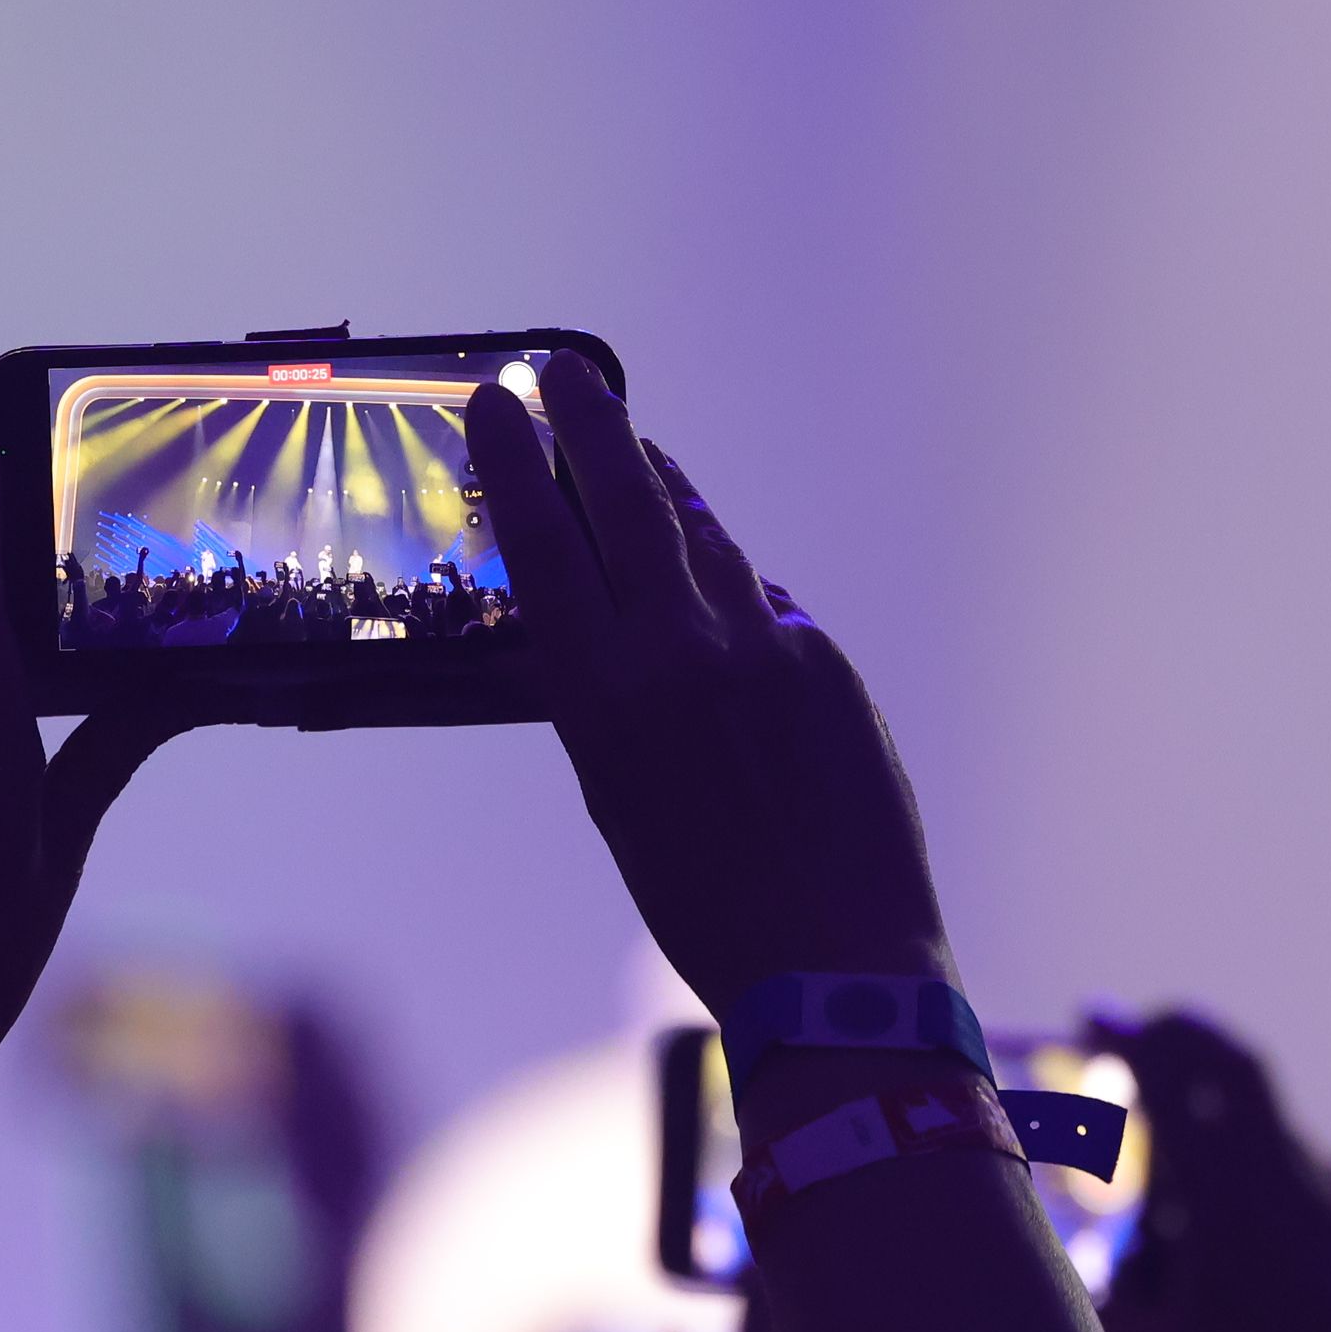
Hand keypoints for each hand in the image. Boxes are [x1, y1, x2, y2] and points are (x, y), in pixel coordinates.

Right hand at [456, 359, 946, 1020]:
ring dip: (665, 487)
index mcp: (606, 698)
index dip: (518, 467)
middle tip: (564, 369)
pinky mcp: (827, 664)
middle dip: (593, 424)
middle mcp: (682, 655)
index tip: (496, 403)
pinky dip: (734, 585)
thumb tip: (635, 612)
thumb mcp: (616, 796)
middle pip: (628, 504)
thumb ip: (613, 694)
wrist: (834, 963)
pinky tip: (719, 578)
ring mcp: (766, 650)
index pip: (547, 548)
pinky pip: (767, 602)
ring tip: (638, 446)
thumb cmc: (704, 907)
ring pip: (705, 538)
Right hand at [1095, 1009, 1330, 1331]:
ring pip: (1282, 1131)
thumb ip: (1098, 1305)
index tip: (1094, 1019)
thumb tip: (1048, 1270)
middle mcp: (1295, 1178)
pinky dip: (1310, 1176)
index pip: (1176, 1080)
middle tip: (1143, 1037)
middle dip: (1185, 1042)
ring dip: (1234, 1127)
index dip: (1131, 1040)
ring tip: (1201, 1175)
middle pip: (1237, 1069)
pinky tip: (1303, 1205)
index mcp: (1232, 1195)